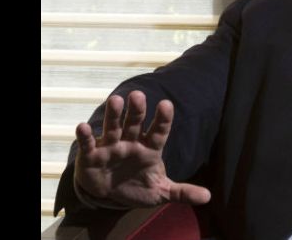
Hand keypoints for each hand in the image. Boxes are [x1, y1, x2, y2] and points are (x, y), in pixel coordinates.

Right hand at [74, 90, 210, 207]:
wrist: (110, 194)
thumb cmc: (138, 185)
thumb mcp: (161, 191)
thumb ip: (182, 192)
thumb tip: (208, 197)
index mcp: (150, 148)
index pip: (159, 131)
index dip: (163, 119)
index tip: (167, 104)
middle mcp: (131, 142)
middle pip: (135, 123)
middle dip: (137, 110)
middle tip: (138, 95)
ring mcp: (111, 146)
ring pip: (113, 127)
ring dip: (113, 115)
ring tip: (115, 101)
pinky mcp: (91, 155)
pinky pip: (88, 144)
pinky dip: (85, 136)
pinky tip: (83, 127)